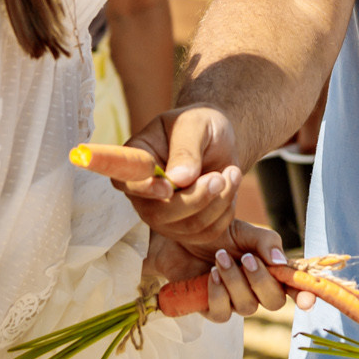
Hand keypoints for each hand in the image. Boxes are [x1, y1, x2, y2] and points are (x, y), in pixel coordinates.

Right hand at [119, 105, 242, 254]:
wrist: (219, 140)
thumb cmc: (200, 125)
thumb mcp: (195, 124)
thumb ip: (186, 149)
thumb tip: (178, 179)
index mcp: (135, 161)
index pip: (125, 182)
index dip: (144, 190)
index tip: (168, 188)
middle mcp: (143, 194)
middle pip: (158, 214)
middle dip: (195, 199)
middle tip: (220, 177)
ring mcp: (162, 215)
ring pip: (187, 227)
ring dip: (217, 203)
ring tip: (232, 173)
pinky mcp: (185, 228)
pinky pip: (206, 234)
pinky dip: (225, 213)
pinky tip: (230, 188)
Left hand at [143, 220, 311, 322]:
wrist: (183, 234)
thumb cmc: (219, 233)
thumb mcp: (247, 231)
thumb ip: (268, 243)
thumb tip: (280, 264)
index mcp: (272, 272)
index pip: (295, 288)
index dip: (305, 296)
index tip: (307, 301)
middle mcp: (257, 291)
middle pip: (274, 302)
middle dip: (261, 281)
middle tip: (246, 258)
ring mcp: (235, 302)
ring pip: (247, 306)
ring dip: (235, 281)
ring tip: (220, 258)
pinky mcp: (212, 309)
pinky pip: (222, 313)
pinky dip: (218, 293)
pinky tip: (211, 274)